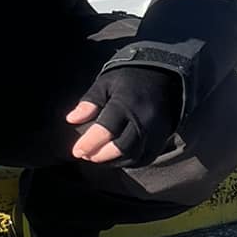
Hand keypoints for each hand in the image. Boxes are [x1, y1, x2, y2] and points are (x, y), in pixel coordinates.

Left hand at [67, 65, 182, 167]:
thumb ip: (90, 102)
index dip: (89, 144)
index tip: (77, 151)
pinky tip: (117, 158)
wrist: (164, 75)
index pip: (106, 130)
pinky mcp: (163, 137)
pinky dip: (130, 161)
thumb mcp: (106, 83)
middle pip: (121, 147)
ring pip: (133, 156)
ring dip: (113, 161)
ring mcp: (155, 130)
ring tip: (99, 156)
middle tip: (87, 155)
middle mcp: (143, 119)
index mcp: (126, 103)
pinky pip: (146, 157)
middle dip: (100, 155)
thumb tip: (72, 119)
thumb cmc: (129, 78)